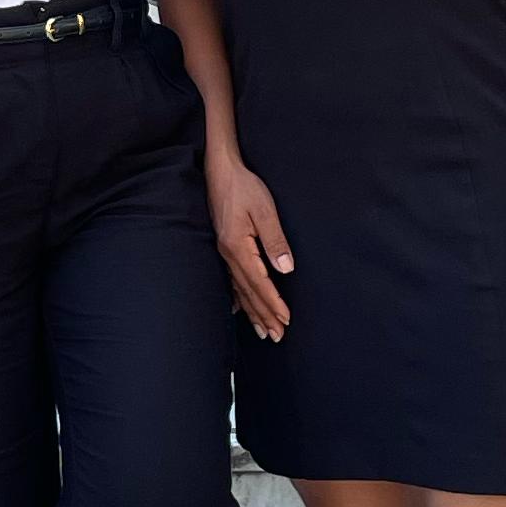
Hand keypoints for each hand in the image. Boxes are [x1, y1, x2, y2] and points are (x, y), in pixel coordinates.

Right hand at [208, 153, 293, 337]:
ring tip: (262, 330)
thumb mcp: (264, 210)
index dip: (273, 304)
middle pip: (248, 293)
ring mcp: (223, 252)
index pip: (260, 284)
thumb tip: (286, 269)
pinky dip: (236, 298)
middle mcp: (228, 254)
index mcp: (238, 248)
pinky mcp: (223, 246)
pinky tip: (236, 308)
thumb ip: (274, 240)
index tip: (285, 321)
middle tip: (276, 336)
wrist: (219, 170)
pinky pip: (229, 280)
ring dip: (251, 312)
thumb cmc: (243, 186)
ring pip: (238, 290)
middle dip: (264, 316)